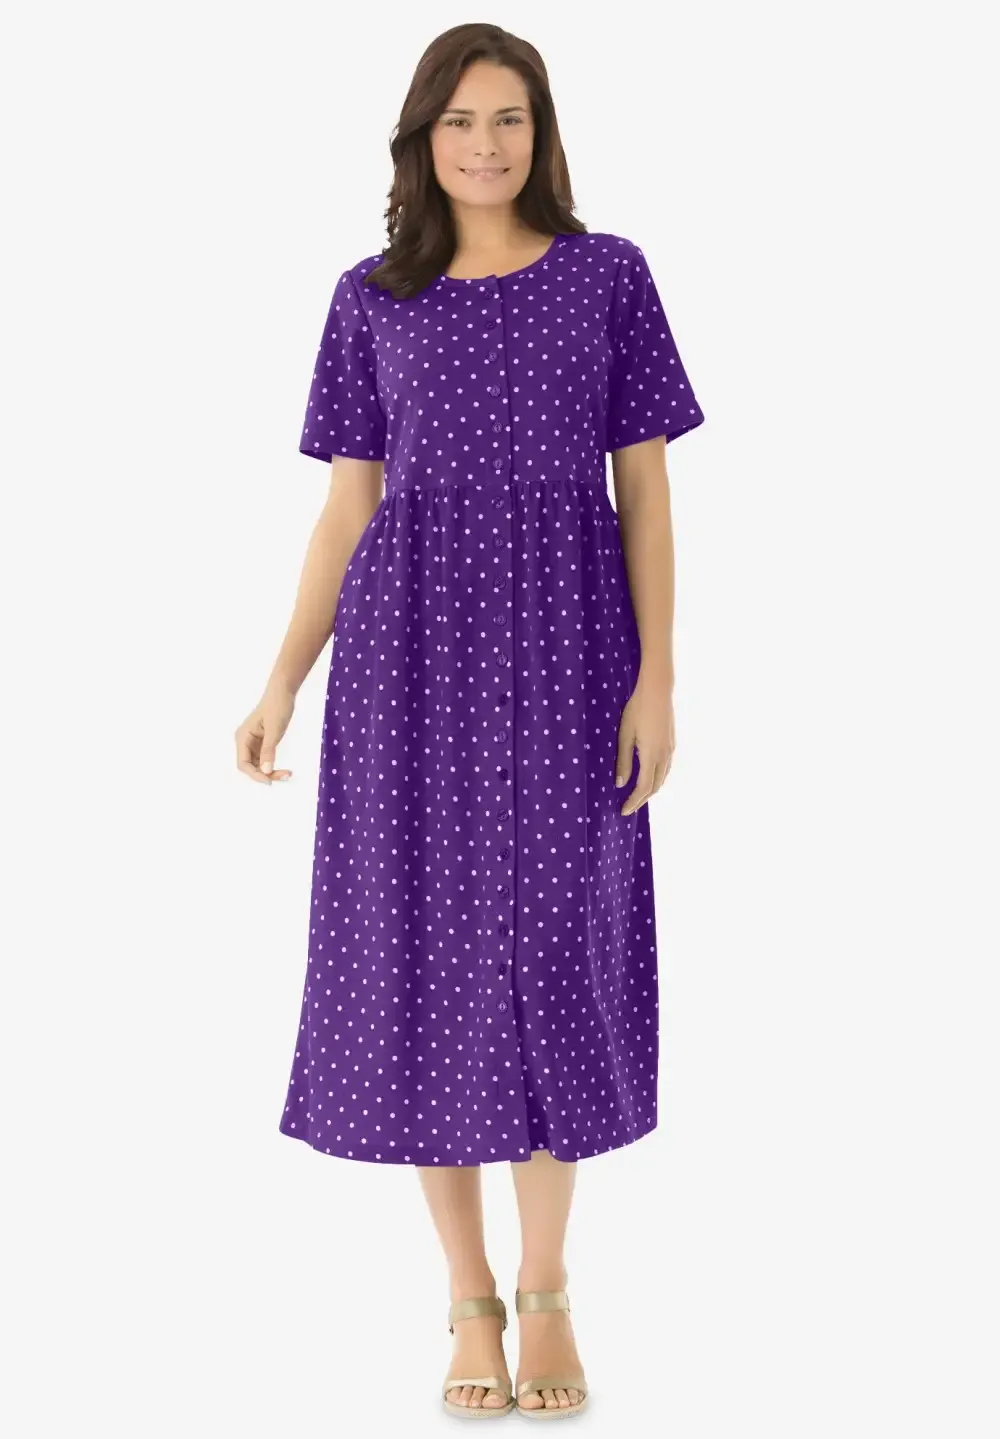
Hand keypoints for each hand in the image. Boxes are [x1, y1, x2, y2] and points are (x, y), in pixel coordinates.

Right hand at [235, 682, 294, 784]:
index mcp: (243, 737)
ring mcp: (253, 743)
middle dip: (265, 775)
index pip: (243, 763)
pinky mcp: (262, 743)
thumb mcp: (274, 729)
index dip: (254, 775)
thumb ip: (268, 750)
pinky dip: (273, 766)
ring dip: (270, 772)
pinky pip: (264, 760)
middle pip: (250, 767)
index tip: (269, 781)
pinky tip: (284, 769)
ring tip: (288, 774)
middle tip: (285, 776)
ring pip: (258, 765)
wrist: (283, 692)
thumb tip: (266, 771)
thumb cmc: (277, 706)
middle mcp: (245, 742)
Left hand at [615, 668, 674, 815]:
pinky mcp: (672, 743)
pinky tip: (650, 778)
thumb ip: (624, 761)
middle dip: (642, 800)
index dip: (634, 801)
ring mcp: (671, 750)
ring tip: (637, 797)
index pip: (643, 787)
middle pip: (655, 786)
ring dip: (651, 790)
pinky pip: (666, 769)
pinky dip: (657, 779)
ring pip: (663, 778)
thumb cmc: (636, 710)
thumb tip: (620, 784)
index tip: (623, 811)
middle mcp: (664, 756)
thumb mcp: (625, 735)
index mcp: (651, 755)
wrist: (658, 690)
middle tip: (628, 808)